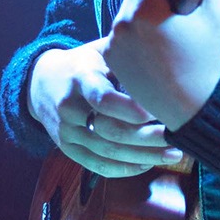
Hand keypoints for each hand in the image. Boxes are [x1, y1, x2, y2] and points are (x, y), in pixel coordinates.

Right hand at [28, 38, 185, 177]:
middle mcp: (69, 107)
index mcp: (80, 78)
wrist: (41, 83)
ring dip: (144, 156)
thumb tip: (165, 51)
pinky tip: (148, 164)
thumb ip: (125, 53)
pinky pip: (98, 165)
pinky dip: (125, 169)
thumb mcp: (99, 51)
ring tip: (173, 153)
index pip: (102, 98)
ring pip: (108, 152)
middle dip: (148, 138)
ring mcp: (66, 131)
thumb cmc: (82, 64)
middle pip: (110, 131)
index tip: (157, 111)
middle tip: (178, 135)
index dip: (130, 109)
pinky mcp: (67, 148)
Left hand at [102, 0, 219, 130]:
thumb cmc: (209, 62)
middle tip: (184, 15)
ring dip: (151, 11)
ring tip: (173, 34)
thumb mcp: (218, 13)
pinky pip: (125, 30)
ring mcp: (112, 42)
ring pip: (133, 8)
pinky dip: (140, 32)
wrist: (195, 111)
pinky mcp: (111, 57)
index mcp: (145, 9)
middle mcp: (121, 22)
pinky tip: (160, 48)